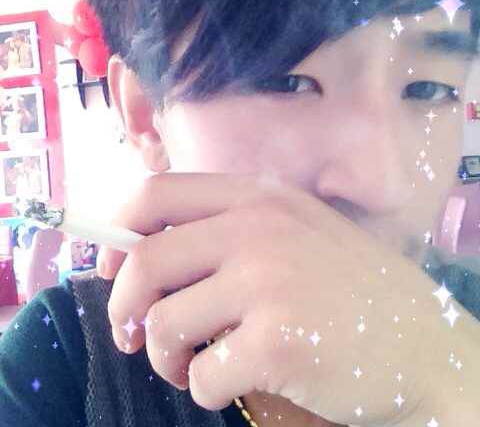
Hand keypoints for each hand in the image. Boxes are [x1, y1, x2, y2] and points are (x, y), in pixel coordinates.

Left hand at [97, 172, 468, 425]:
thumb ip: (225, 231)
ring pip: (163, 323)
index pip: (154, 194)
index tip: (112, 270)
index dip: (118, 233)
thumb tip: (144, 250)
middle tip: (135, 335)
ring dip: (164, 355)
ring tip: (189, 365)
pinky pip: (202, 374)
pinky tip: (233, 381)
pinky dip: (204, 388)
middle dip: (125, 307)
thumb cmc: (347, 286)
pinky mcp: (276, 340)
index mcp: (256, 197)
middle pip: (145, 262)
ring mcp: (267, 282)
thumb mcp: (290, 232)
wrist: (422, 341)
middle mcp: (257, 228)